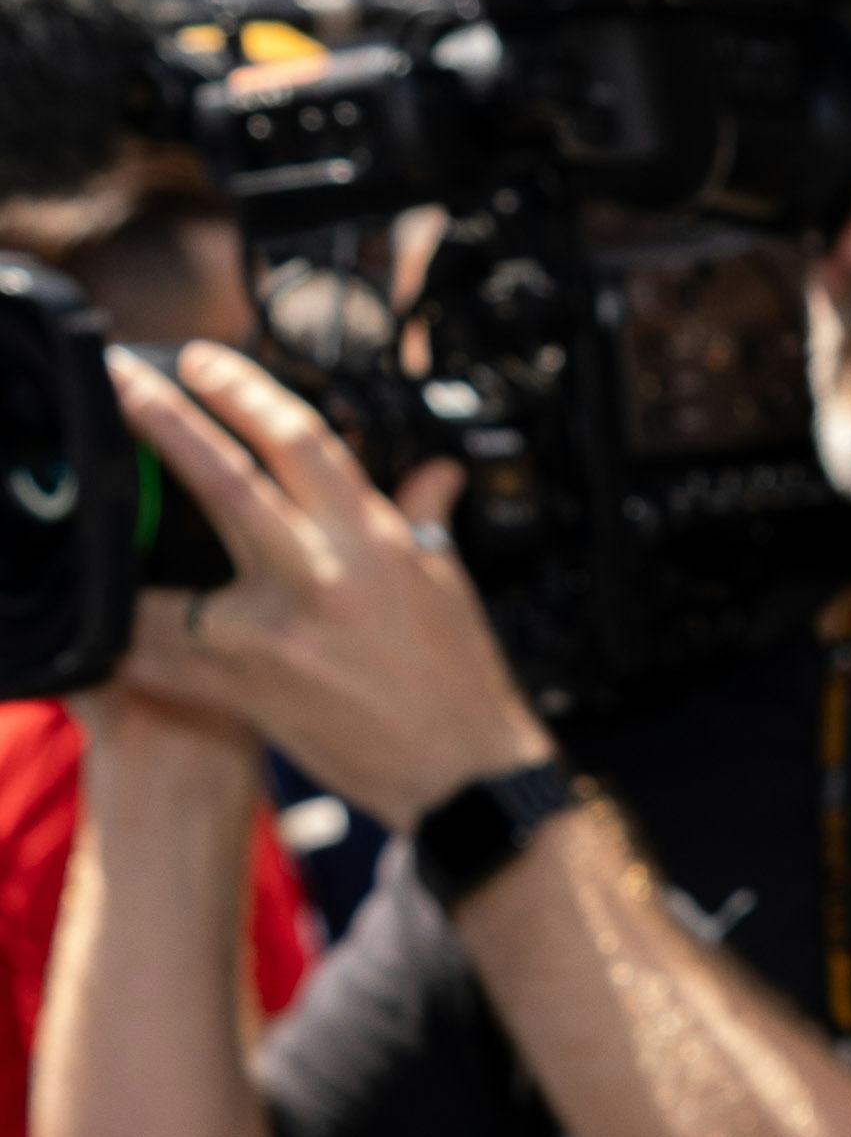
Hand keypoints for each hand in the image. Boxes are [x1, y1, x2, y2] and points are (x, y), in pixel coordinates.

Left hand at [106, 345, 552, 828]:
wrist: (463, 773)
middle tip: (120, 383)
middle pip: (225, 478)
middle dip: (162, 419)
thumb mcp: (446, 582)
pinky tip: (118, 625)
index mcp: (372, 539)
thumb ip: (423, 517)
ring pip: (175, 575)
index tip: (203, 363)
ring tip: (102, 529)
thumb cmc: (459, 682)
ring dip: (131, 551)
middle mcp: (322, 575)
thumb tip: (434, 472)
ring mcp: (280, 633)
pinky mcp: (252, 688)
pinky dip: (136, 641)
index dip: (243, 389)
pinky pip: (167, 656)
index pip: (299, 437)